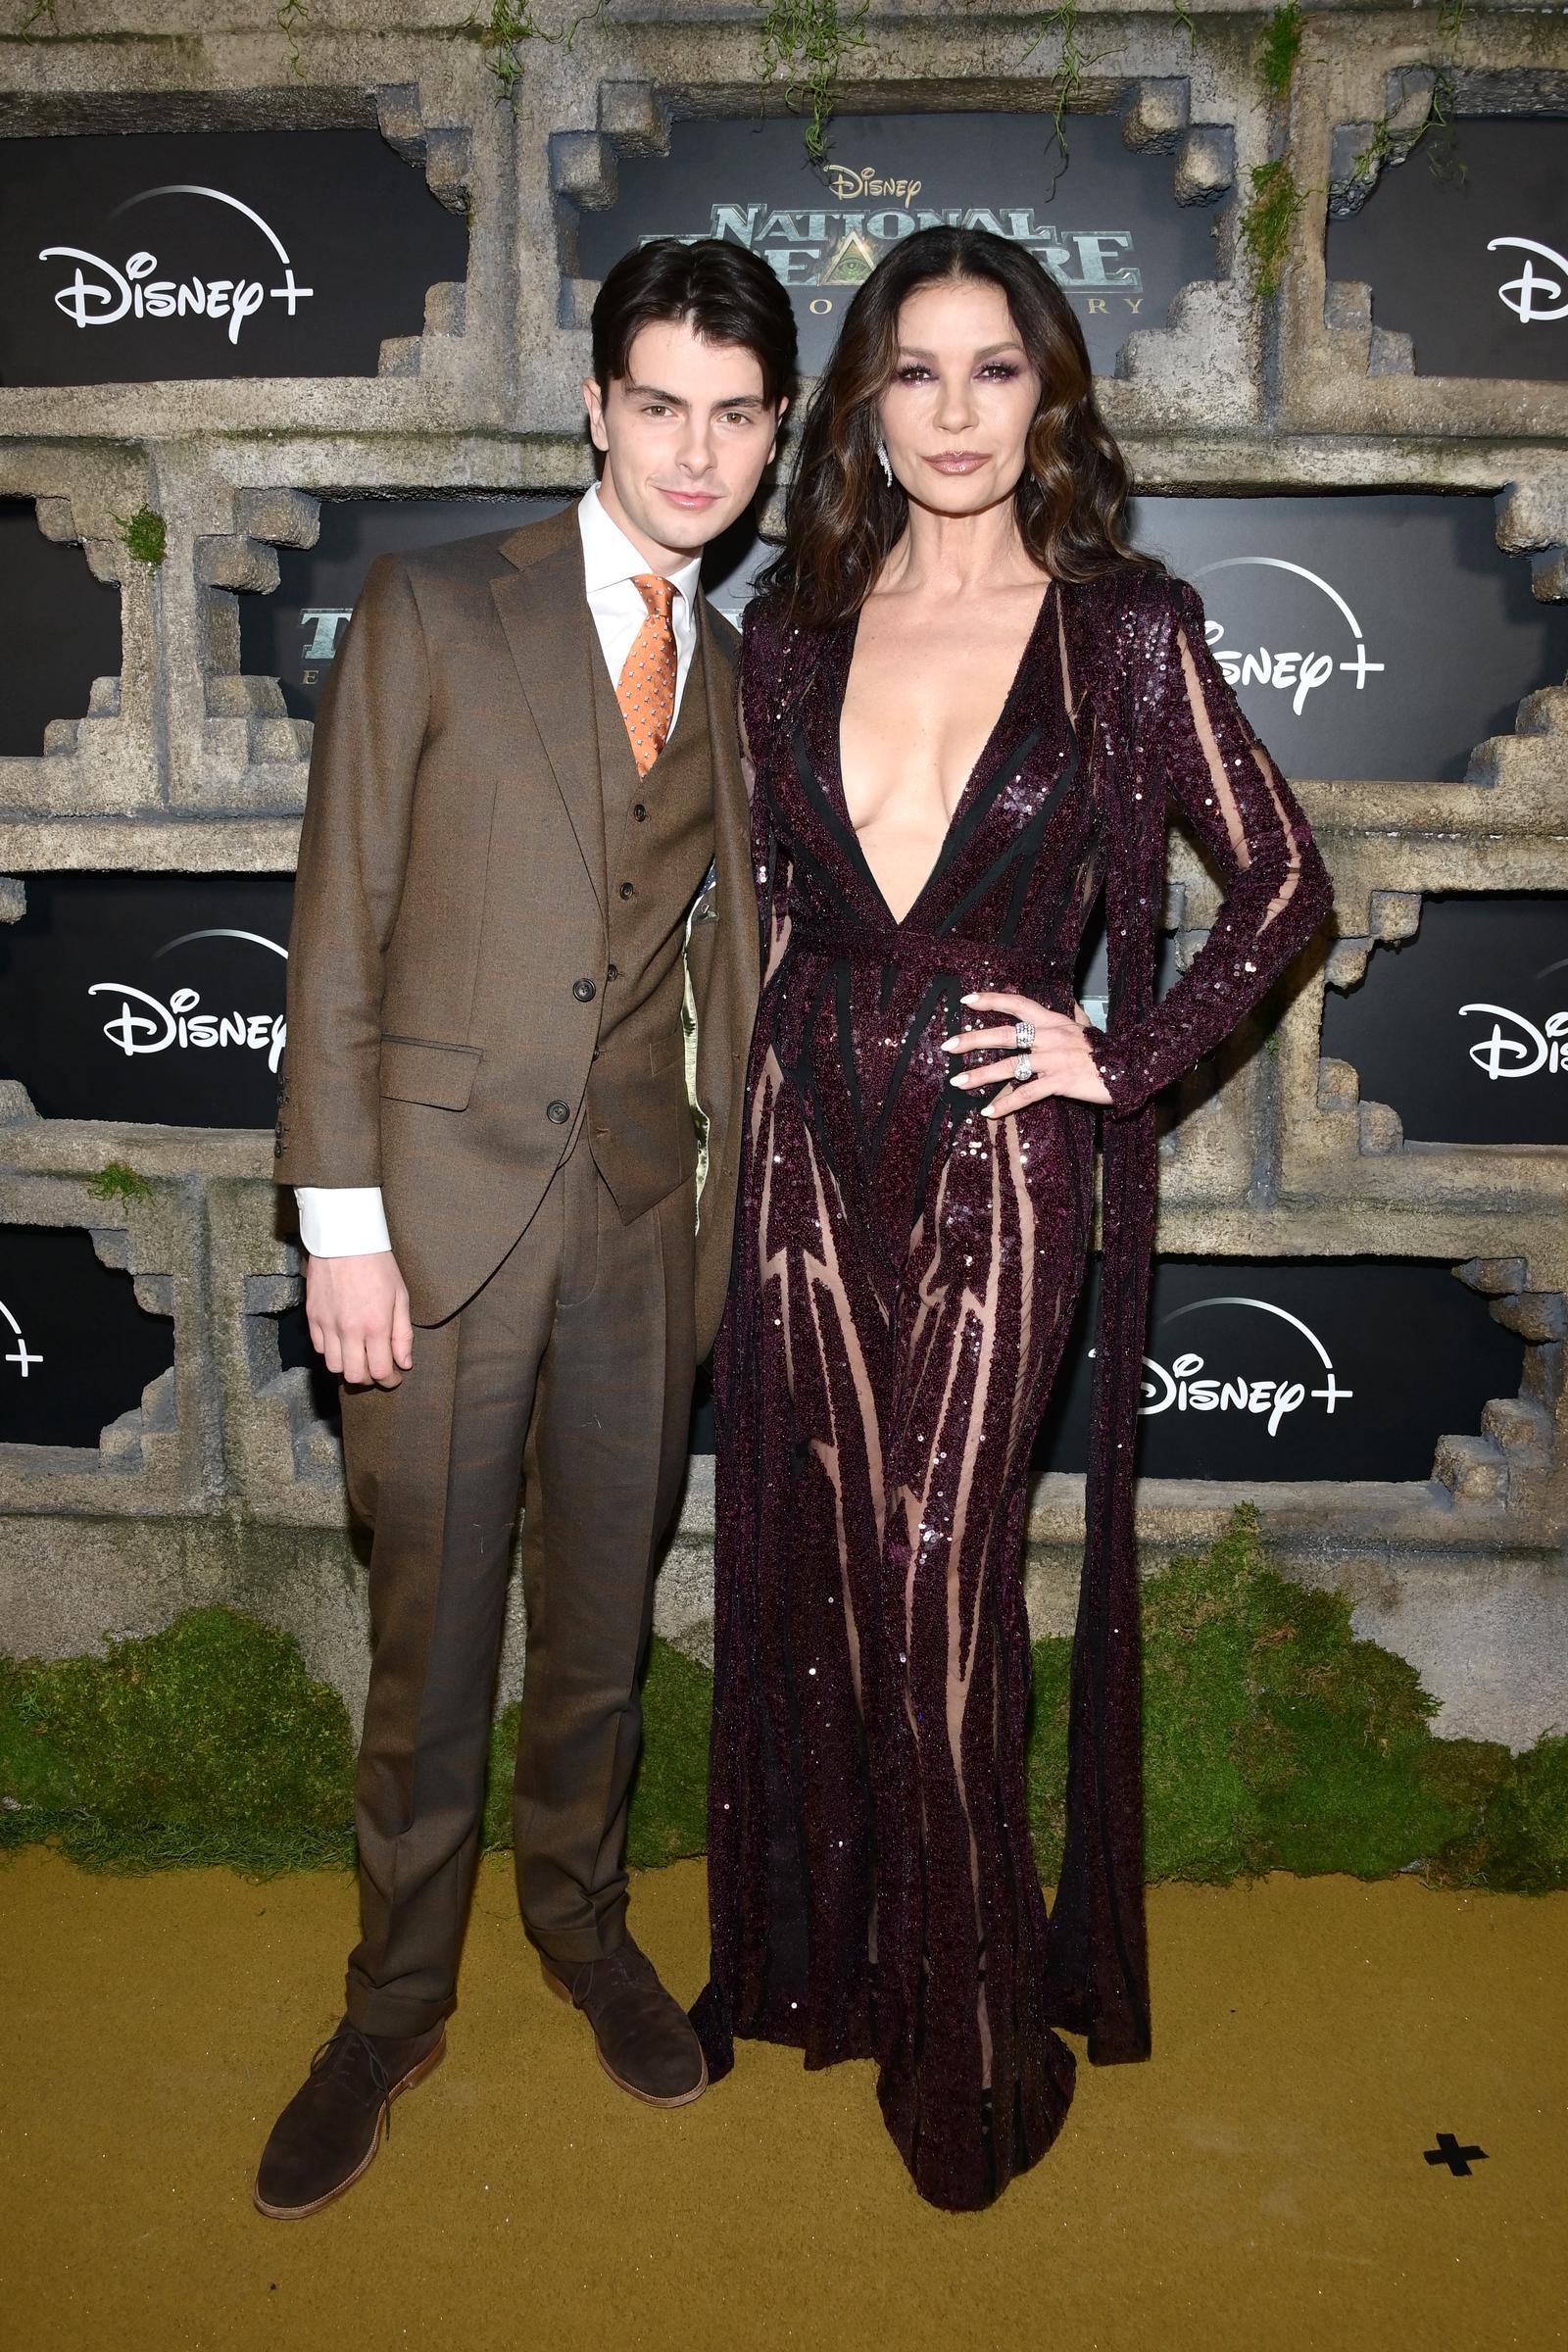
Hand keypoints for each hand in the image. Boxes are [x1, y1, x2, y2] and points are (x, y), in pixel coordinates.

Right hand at [304, 1248, 413, 1386]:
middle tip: (378, 1369)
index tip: (395, 1376)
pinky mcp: (312, 1317)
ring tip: (360, 1357)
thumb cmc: (378, 1264)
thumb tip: (404, 1362)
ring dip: (349, 1367)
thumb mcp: (401, 1296)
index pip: (380, 1371)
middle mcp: (349, 1330)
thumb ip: (402, 1333)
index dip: (390, 1380)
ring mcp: (328, 1325)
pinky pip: (319, 1348)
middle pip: (355, 1376)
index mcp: (376, 1326)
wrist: (345, 1239)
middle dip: (369, 1379)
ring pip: (334, 1367)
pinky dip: (332, 1352)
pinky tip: (343, 1343)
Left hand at [940, 990, 1113, 1118]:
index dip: (991, 1000)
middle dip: (973, 1040)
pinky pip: (1027, 1094)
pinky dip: (1006, 1104)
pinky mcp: (1060, 1082)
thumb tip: (1065, 1006)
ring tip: (958, 1081)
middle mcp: (1050, 1036)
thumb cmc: (1105, 1050)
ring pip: (1010, 1066)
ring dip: (981, 1075)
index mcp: (1053, 1021)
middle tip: (948, 1045)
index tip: (966, 1000)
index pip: (1017, 1004)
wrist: (1131, 1067)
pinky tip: (989, 1112)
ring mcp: (1054, 1059)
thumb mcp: (1085, 1028)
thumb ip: (1069, 1018)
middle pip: (1004, 1035)